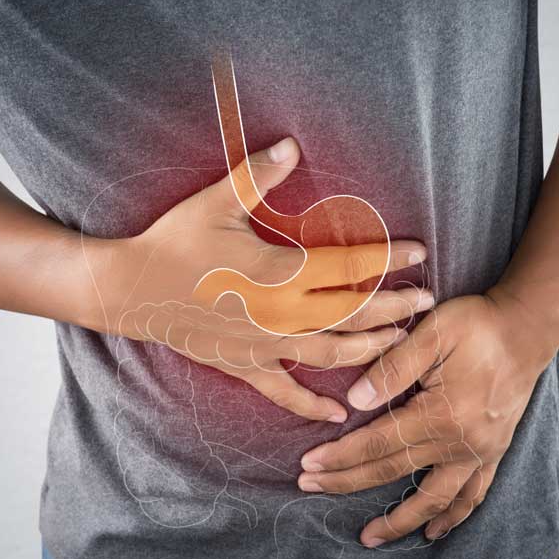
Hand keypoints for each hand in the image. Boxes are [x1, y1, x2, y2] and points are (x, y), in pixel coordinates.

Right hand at [85, 137, 432, 422]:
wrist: (130, 289)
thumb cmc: (174, 242)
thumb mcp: (215, 203)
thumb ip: (257, 175)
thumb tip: (293, 145)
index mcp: (280, 273)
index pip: (350, 268)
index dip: (389, 260)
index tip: (420, 253)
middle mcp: (281, 315)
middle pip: (353, 316)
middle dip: (395, 309)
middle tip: (427, 301)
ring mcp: (265, 345)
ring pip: (332, 355)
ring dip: (371, 350)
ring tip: (401, 342)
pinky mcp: (246, 366)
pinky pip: (286, 393)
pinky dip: (313, 406)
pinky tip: (339, 414)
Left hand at [296, 286, 558, 544]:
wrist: (528, 328)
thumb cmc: (478, 325)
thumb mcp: (433, 332)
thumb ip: (393, 367)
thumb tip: (354, 401)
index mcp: (441, 414)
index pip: (377, 443)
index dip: (340, 456)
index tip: (308, 466)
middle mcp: (461, 442)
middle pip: (393, 471)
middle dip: (347, 482)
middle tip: (309, 487)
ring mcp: (480, 452)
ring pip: (434, 499)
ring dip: (400, 520)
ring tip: (369, 537)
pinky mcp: (494, 452)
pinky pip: (472, 495)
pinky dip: (452, 517)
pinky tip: (432, 531)